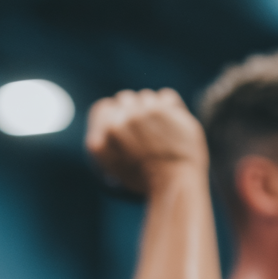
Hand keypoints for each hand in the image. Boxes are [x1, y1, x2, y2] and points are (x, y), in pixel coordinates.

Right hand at [85, 88, 208, 193]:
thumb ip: (105, 145)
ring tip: (160, 130)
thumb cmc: (145, 180)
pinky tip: (171, 124)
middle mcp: (123, 118)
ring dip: (151, 108)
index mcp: (106, 133)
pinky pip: (166, 96)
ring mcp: (145, 111)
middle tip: (145, 129)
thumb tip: (103, 130)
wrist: (175, 182)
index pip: (103, 108)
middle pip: (125, 98)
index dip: (113, 114)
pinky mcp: (167, 109)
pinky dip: (169, 106)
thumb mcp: (114, 167)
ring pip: (146, 97)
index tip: (123, 122)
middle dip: (133, 110)